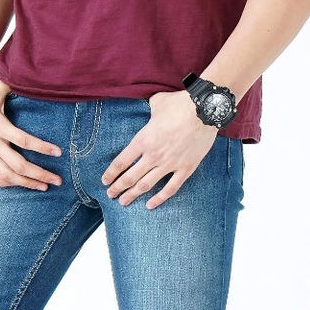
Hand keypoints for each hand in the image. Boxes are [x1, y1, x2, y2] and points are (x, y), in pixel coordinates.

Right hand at [0, 76, 62, 189]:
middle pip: (18, 165)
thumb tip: (36, 79)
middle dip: (39, 174)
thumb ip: (17, 84)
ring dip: (25, 183)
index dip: (42, 148)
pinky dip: (2, 183)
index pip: (23, 140)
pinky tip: (16, 184)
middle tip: (57, 181)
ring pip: (5, 175)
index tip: (58, 153)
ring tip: (42, 187)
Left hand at [100, 90, 217, 208]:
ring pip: (146, 185)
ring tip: (123, 202)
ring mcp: (169, 164)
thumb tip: (151, 106)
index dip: (111, 173)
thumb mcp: (157, 103)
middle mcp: (153, 155)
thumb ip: (150, 110)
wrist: (205, 110)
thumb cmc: (180, 104)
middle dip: (118, 188)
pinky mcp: (185, 168)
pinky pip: (170, 188)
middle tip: (110, 194)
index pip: (121, 162)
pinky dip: (159, 199)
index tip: (105, 180)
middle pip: (130, 177)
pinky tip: (150, 205)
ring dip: (132, 195)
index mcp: (143, 140)